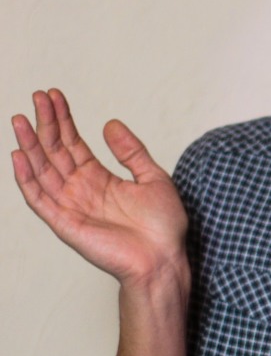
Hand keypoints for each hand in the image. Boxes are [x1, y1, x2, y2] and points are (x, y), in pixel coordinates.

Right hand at [11, 89, 188, 286]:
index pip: (73, 143)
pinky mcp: (65, 223)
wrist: (165, 260)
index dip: (63, 120)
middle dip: (45, 124)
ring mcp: (70, 205)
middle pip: (55, 151)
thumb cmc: (164, 227)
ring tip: (20, 119)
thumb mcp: (154, 178)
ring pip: (42, 170)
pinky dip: (27, 178)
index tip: (54, 95)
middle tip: (37, 96)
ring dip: (30, 145)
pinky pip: (39, 199)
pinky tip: (20, 155)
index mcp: (99, 179)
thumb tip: (111, 123)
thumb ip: (131, 152)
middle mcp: (80, 190)